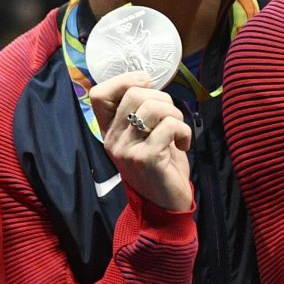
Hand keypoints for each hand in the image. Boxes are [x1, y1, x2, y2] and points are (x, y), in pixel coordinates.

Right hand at [85, 73, 192, 212]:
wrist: (165, 203)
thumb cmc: (160, 164)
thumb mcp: (145, 135)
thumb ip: (142, 111)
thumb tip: (148, 80)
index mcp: (108, 131)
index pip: (98, 94)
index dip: (124, 80)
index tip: (147, 85)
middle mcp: (112, 139)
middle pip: (134, 94)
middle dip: (163, 98)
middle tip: (171, 118)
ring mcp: (127, 149)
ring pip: (153, 107)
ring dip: (176, 114)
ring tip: (178, 132)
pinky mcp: (146, 158)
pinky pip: (169, 126)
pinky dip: (184, 132)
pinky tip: (184, 145)